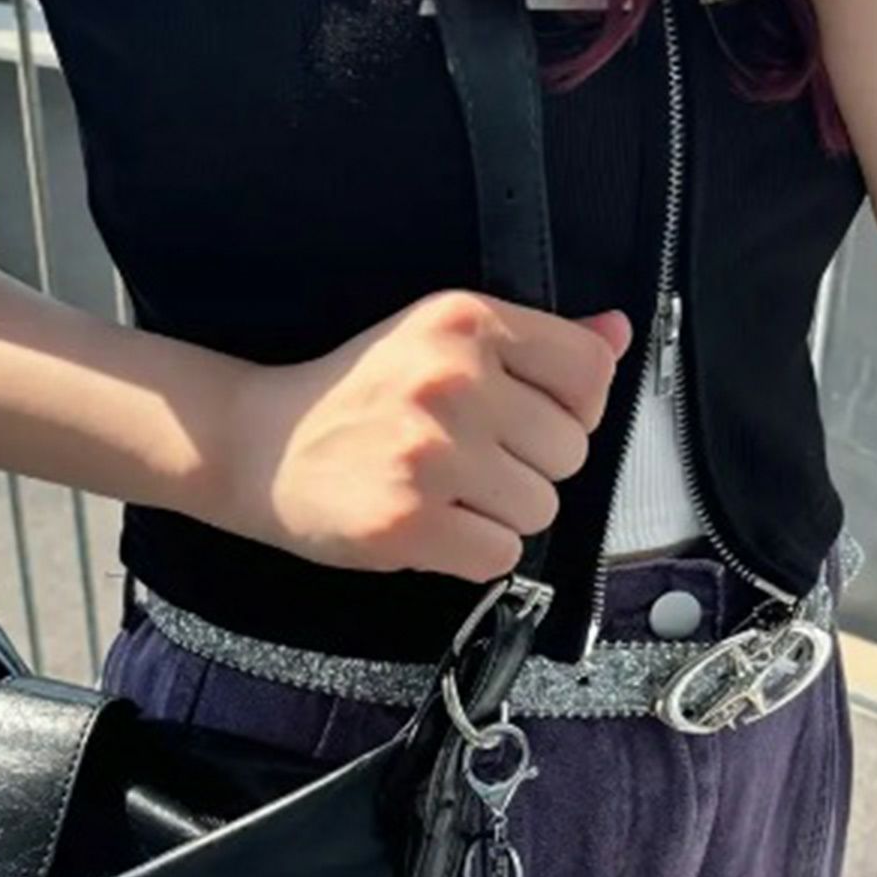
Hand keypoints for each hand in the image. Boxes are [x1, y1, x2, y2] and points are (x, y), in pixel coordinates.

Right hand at [223, 290, 630, 580]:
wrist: (259, 445)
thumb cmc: (355, 397)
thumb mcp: (438, 341)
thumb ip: (536, 342)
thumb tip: (617, 333)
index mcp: (464, 322)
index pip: (590, 372)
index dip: (571, 408)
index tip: (525, 417)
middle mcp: (450, 381)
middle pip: (570, 451)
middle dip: (528, 466)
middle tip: (466, 459)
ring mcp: (429, 453)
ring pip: (539, 508)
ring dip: (501, 513)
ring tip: (445, 491)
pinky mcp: (408, 521)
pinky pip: (500, 554)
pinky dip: (472, 552)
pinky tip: (432, 523)